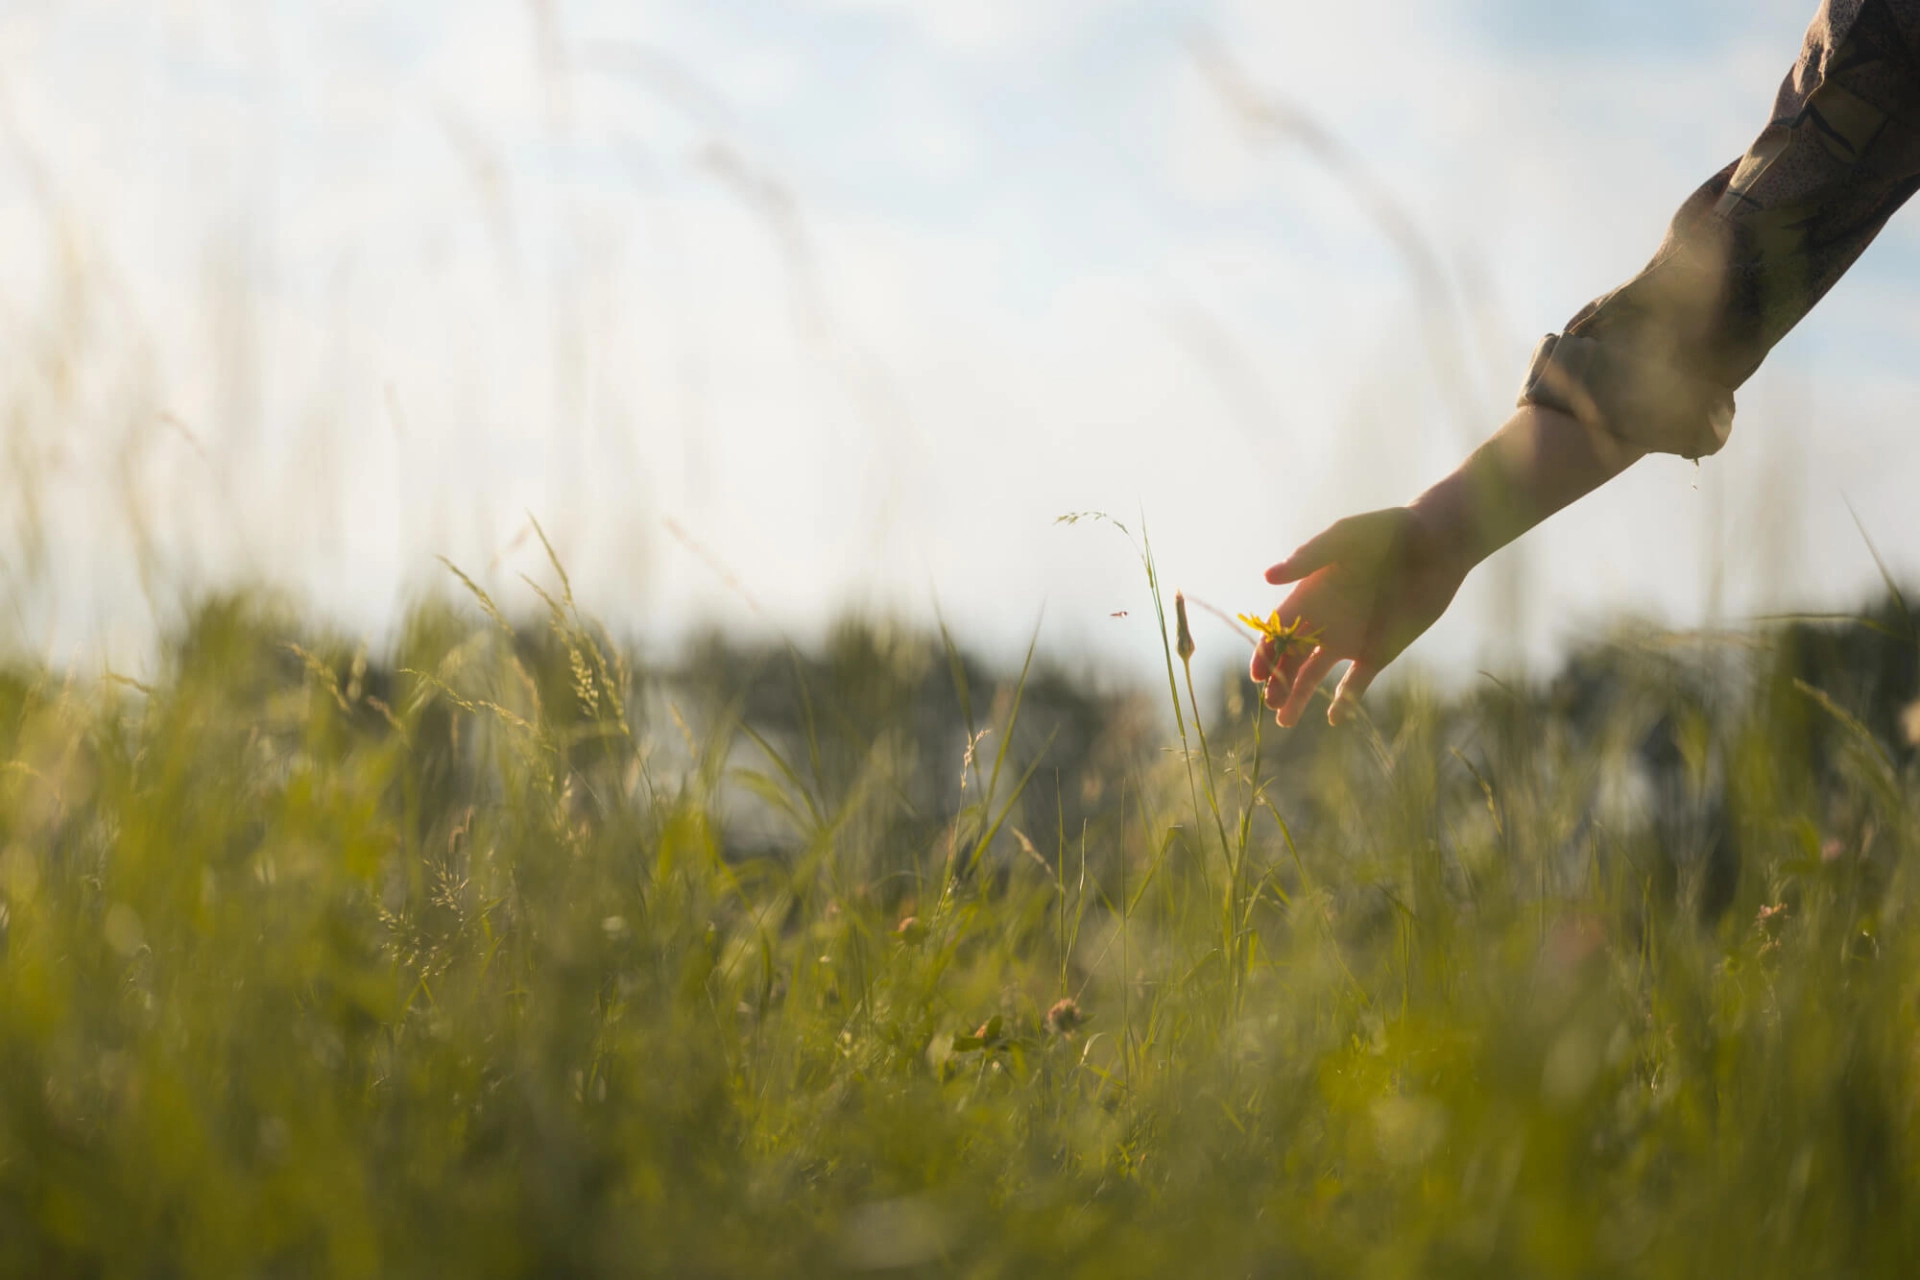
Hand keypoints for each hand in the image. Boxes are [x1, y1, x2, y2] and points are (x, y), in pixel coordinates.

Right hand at [1250, 506, 1472, 727]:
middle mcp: (1324, 621)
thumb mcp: (1345, 539)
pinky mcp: (1380, 652)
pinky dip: (1344, 700)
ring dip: (1298, 696)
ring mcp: (1350, 639)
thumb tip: (1269, 576)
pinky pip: (1356, 682)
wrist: (1436, 544)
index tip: (1258, 674)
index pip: (1277, 631)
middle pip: (1291, 658)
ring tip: (1285, 720)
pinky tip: (1334, 718)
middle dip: (1277, 681)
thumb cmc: (1387, 532)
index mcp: (1309, 596)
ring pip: (1314, 674)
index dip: (1265, 653)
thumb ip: (1309, 558)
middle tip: (1271, 703)